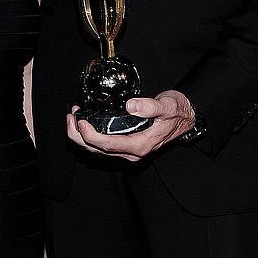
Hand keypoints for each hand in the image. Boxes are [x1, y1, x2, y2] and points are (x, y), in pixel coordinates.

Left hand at [67, 90, 194, 161]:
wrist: (187, 118)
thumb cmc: (178, 112)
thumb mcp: (167, 106)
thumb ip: (150, 106)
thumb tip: (131, 106)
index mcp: (140, 145)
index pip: (108, 145)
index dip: (90, 135)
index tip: (80, 121)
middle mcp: (133, 152)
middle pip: (98, 150)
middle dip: (79, 136)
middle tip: (71, 117)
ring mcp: (130, 150)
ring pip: (99, 150)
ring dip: (83, 136)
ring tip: (74, 117)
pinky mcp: (128, 144)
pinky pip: (105, 145)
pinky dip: (92, 135)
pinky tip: (87, 122)